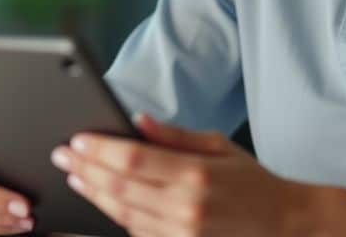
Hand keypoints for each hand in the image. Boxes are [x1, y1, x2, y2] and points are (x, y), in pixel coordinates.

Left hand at [50, 112, 307, 236]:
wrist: (282, 224)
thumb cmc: (252, 182)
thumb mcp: (219, 145)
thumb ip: (175, 135)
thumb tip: (136, 120)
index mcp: (196, 173)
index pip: (134, 159)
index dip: (99, 150)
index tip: (76, 140)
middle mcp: (185, 206)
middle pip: (119, 187)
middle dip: (86, 169)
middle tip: (63, 156)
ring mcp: (181, 233)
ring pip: (122, 214)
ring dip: (94, 193)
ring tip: (76, 176)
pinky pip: (137, 232)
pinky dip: (116, 215)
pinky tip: (102, 198)